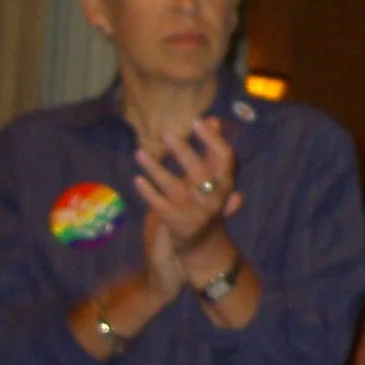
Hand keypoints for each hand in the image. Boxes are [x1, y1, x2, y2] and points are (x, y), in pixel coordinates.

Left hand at [133, 117, 242, 272]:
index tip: (197, 121)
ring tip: (139, 154)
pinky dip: (149, 193)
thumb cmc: (206, 201)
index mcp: (226, 184)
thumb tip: (212, 119)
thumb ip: (213, 150)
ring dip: (156, 170)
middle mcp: (214, 199)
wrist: (203, 245)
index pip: (225, 158)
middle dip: (183, 151)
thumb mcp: (214, 178)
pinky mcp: (178, 225)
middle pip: (200, 171)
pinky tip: (137, 179)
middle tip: (165, 131)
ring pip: (175, 188)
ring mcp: (196, 213)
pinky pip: (160, 206)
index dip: (212, 139)